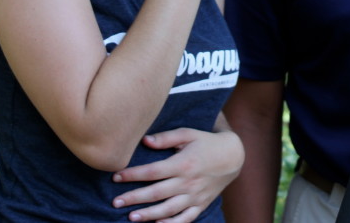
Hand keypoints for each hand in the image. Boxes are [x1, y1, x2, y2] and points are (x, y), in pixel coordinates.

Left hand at [111, 127, 244, 221]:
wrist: (233, 156)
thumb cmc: (206, 143)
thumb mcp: (189, 134)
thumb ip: (166, 138)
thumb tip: (145, 140)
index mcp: (183, 163)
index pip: (153, 171)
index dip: (133, 174)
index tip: (116, 176)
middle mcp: (188, 182)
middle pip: (157, 192)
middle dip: (134, 197)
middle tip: (116, 202)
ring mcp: (195, 195)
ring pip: (169, 208)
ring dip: (149, 214)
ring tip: (131, 217)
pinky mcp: (201, 204)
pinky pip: (186, 218)